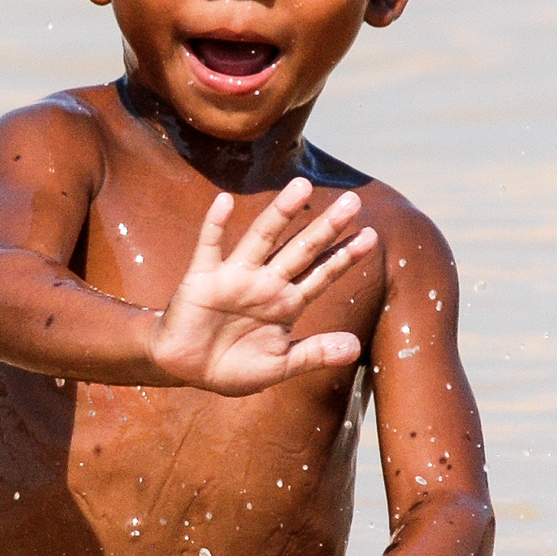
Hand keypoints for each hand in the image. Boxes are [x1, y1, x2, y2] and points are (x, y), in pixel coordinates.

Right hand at [149, 178, 376, 396]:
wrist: (185, 369)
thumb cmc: (232, 367)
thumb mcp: (279, 366)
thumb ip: (314, 354)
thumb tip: (355, 347)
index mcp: (286, 304)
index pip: (322, 275)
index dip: (345, 256)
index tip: (371, 236)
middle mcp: (265, 284)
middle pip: (301, 250)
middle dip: (326, 227)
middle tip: (352, 201)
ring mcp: (235, 277)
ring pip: (261, 238)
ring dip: (280, 213)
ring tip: (302, 186)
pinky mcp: (203, 278)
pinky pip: (210, 247)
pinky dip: (215, 225)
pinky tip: (225, 202)